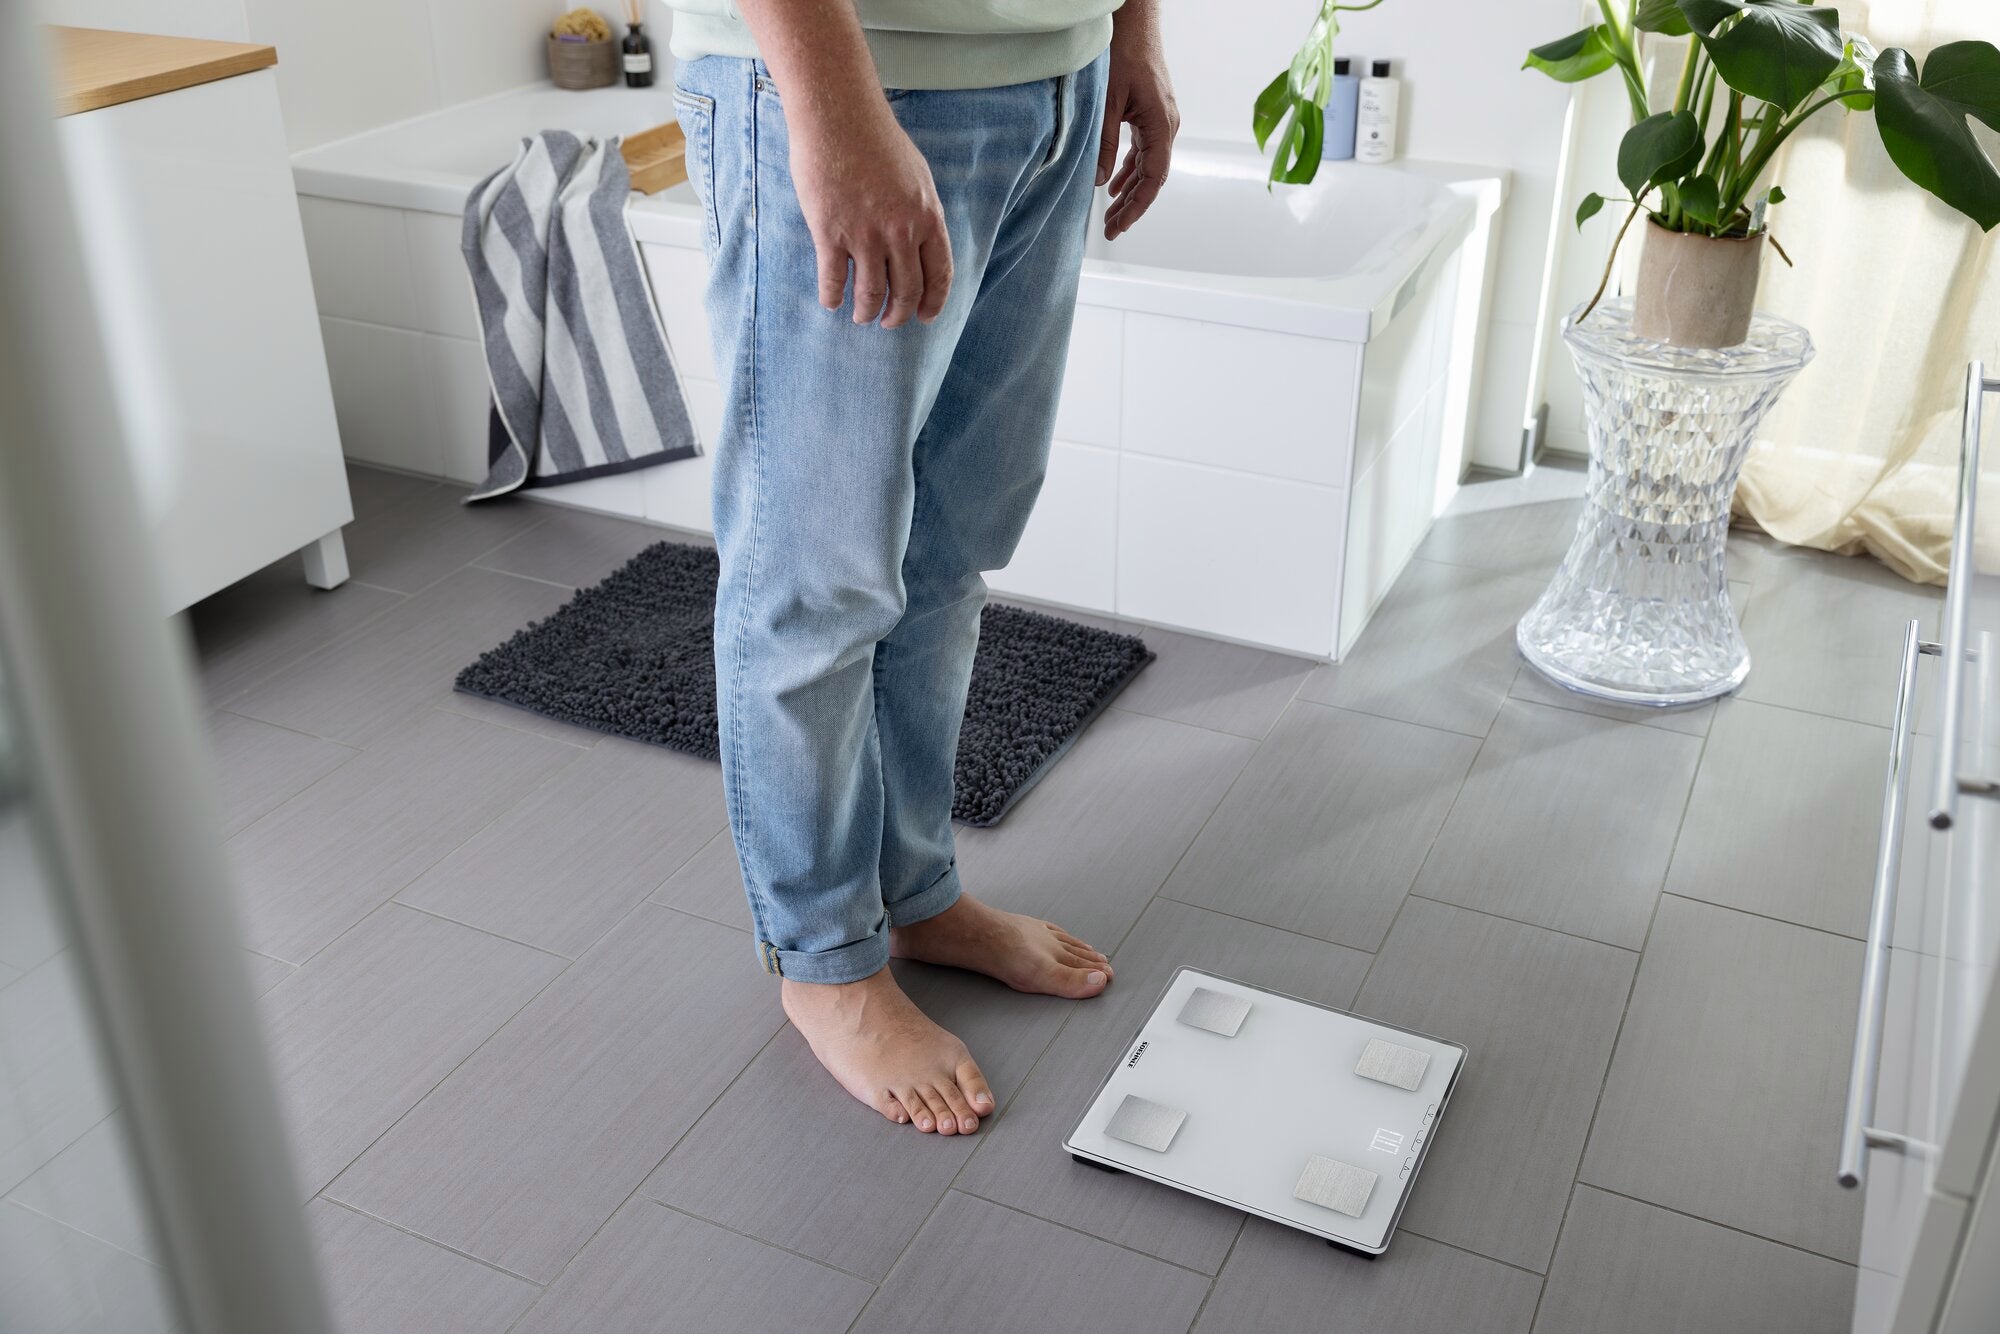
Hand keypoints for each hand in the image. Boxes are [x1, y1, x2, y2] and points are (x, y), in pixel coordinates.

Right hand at [789, 107, 952, 328]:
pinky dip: (832, 297)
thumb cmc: (877, 139)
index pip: (939, 274)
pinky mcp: (830, 232)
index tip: (925, 317)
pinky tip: (831, 302)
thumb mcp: (916, 176)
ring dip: (866, 312)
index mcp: (927, 217)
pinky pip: (833, 280)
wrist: (838, 115)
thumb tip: (919, 244)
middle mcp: (901, 231)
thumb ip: (920, 213)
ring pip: (871, 293)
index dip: (933, 302)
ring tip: (861, 316)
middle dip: (898, 315)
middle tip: (889, 322)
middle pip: (906, 291)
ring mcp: (865, 234)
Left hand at [1096, 3, 1178, 239]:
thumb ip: (1104, 143)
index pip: (1153, 178)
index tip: (1120, 226)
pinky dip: (1130, 170)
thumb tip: (1100, 181)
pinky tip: (1116, 184)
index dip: (1137, 206)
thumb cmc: (1125, 54)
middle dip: (1132, 206)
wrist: (1136, 23)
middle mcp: (1166, 126)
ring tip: (1112, 214)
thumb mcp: (1108, 102)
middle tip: (1111, 229)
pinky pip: (1143, 151)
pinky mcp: (1150, 115)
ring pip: (1148, 166)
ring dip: (1130, 190)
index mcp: (1162, 125)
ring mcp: (1160, 121)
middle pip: (1152, 178)